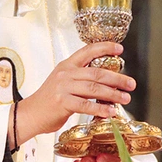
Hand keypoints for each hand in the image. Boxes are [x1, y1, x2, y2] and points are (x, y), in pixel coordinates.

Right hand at [13, 42, 135, 143]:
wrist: (31, 114)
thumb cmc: (50, 100)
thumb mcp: (63, 81)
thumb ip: (81, 78)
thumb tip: (107, 81)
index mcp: (67, 65)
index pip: (87, 51)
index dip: (104, 48)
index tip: (119, 49)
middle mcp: (65, 74)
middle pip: (96, 72)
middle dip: (117, 78)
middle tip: (131, 84)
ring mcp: (63, 87)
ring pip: (94, 88)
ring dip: (113, 94)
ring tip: (125, 98)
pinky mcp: (62, 102)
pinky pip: (86, 105)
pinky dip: (100, 109)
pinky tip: (110, 112)